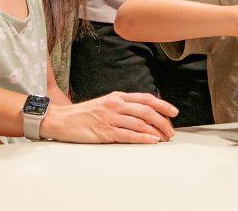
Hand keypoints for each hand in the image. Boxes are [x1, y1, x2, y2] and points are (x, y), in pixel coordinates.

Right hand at [39, 92, 177, 143]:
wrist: (63, 120)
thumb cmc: (84, 114)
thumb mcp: (106, 103)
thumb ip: (123, 106)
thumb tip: (144, 113)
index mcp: (118, 96)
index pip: (145, 98)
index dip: (162, 104)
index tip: (174, 112)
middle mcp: (116, 105)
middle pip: (146, 111)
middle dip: (163, 121)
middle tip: (171, 131)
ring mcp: (111, 118)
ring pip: (140, 123)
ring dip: (156, 131)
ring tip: (164, 138)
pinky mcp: (105, 132)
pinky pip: (129, 135)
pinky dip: (143, 138)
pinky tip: (152, 141)